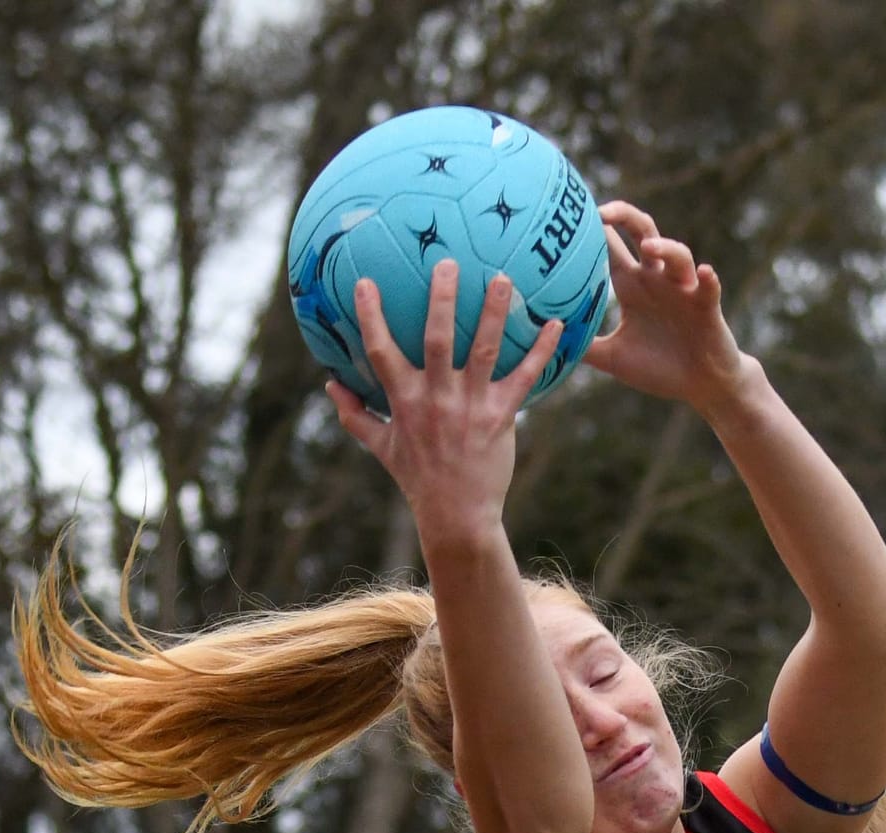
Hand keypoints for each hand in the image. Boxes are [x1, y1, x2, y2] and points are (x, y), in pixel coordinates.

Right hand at [326, 264, 561, 541]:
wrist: (457, 516)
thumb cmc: (418, 479)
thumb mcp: (381, 447)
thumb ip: (354, 414)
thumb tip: (329, 386)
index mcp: (404, 401)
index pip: (381, 351)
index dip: (371, 316)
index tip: (365, 282)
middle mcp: (437, 398)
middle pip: (437, 339)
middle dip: (442, 299)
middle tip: (448, 262)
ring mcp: (470, 407)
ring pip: (482, 350)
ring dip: (493, 312)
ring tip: (502, 277)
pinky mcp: (501, 418)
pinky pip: (523, 378)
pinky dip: (540, 351)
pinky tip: (556, 325)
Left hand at [586, 201, 749, 410]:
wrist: (700, 386)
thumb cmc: (660, 368)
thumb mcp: (614, 359)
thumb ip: (585, 347)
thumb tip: (548, 343)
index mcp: (632, 286)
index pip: (610, 246)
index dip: (593, 229)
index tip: (568, 219)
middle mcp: (656, 279)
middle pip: (641, 231)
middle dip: (623, 216)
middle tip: (600, 212)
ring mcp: (682, 289)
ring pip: (676, 253)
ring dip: (665, 247)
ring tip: (649, 248)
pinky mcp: (707, 305)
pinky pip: (709, 286)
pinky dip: (707, 278)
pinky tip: (704, 273)